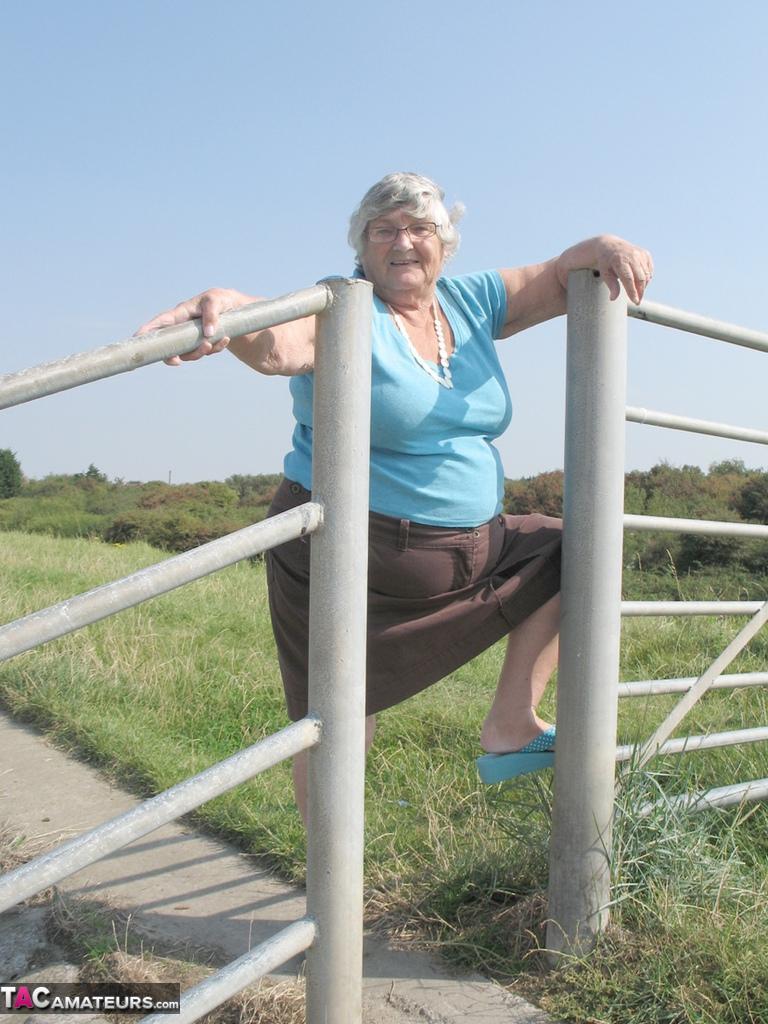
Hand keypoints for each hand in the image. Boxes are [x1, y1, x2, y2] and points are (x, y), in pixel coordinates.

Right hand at [134, 287, 258, 364]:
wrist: (239, 309)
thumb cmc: (223, 300)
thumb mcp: (218, 300)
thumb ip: (211, 313)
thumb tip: (207, 333)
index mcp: (181, 312)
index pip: (160, 322)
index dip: (147, 331)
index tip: (137, 340)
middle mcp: (183, 325)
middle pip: (171, 345)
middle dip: (178, 354)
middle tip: (187, 357)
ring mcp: (192, 336)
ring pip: (188, 353)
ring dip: (200, 352)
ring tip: (215, 342)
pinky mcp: (203, 342)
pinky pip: (204, 352)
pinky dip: (215, 349)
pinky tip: (225, 339)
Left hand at [589, 235, 653, 304]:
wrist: (611, 246)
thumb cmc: (607, 263)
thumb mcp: (605, 273)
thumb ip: (611, 285)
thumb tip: (613, 298)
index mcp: (620, 260)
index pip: (628, 279)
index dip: (633, 291)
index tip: (635, 301)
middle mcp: (632, 255)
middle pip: (640, 278)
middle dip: (640, 292)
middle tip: (637, 302)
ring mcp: (640, 254)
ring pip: (646, 275)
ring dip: (643, 286)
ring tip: (636, 292)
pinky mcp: (646, 254)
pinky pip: (649, 270)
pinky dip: (646, 278)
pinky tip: (639, 282)